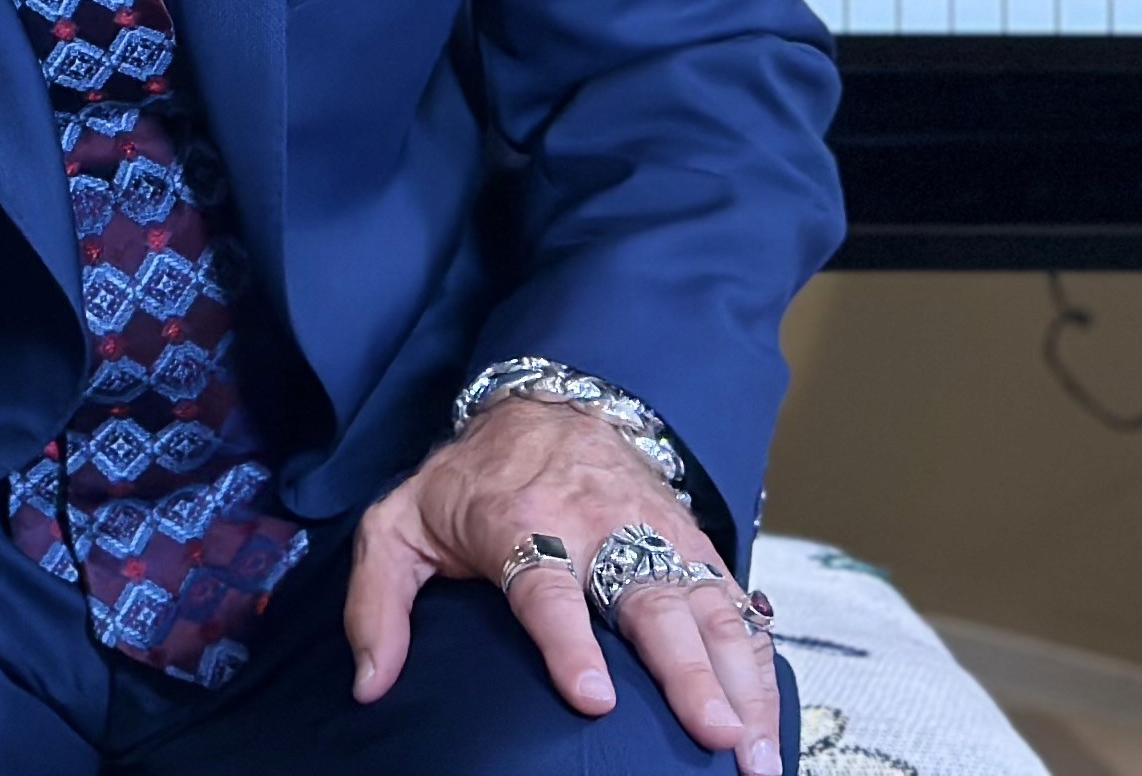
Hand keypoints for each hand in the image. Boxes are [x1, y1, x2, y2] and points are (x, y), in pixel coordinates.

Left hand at [344, 401, 777, 767]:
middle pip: (651, 602)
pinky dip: (759, 664)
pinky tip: (771, 721)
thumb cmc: (470, 481)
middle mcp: (599, 528)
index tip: (593, 700)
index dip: (569, 643)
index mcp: (521, 523)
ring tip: (756, 754)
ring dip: (740, 680)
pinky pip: (736, 605)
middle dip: (688, 673)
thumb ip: (377, 602)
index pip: (547, 587)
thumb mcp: (399, 524)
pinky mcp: (693, 543)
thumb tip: (370, 684)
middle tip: (717, 737)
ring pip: (708, 608)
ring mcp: (656, 534)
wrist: (550, 401)